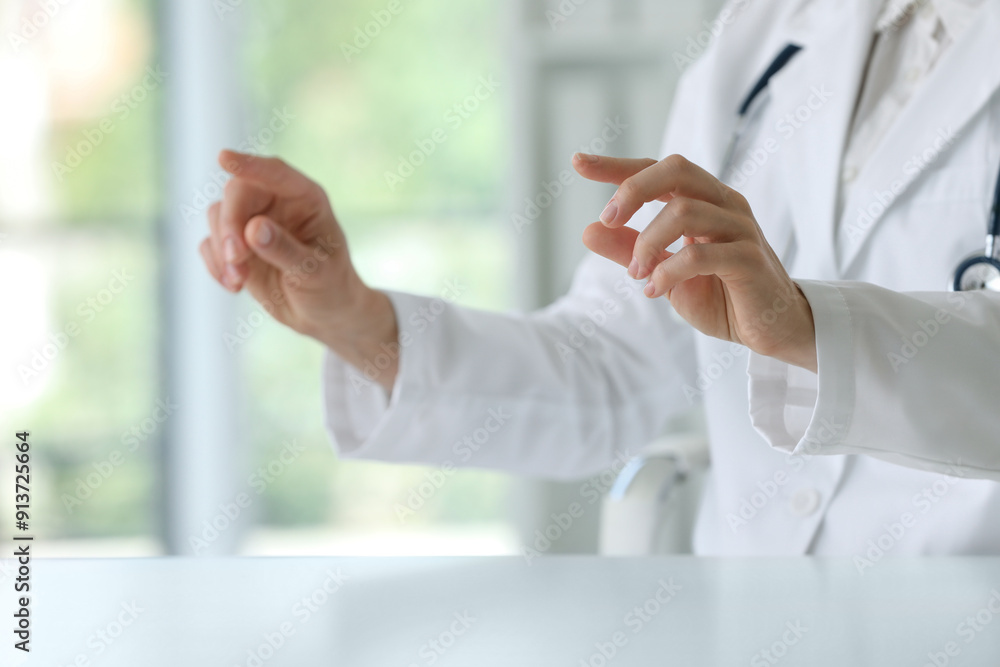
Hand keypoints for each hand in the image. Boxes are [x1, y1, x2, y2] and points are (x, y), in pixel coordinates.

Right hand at [199, 150, 398, 388]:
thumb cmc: (331, 287)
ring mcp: (252, 221)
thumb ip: (285, 250)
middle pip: (237, 194)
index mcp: (305, 198)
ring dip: (221, 250)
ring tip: (238, 282)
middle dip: (229, 225)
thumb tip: (252, 228)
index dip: (249, 165)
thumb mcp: (315, 272)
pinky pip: (209, 243)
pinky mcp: (235, 245)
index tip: (224, 159)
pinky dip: (214, 264)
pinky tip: (234, 286)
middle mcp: (276, 203)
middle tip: (234, 258)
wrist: (324, 314)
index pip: (275, 173)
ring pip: (217, 216)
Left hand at [572, 152, 817, 372]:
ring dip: (647, 244)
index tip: (578, 162)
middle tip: (609, 219)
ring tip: (636, 276)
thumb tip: (589, 231)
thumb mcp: (663, 272)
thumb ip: (630, 250)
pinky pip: (701, 254)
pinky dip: (668, 271)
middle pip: (676, 170)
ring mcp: (740, 229)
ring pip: (684, 211)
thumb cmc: (722, 295)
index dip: (617, 165)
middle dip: (633, 189)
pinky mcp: (750, 259)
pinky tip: (654, 290)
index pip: (658, 170)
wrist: (771, 329)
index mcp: (703, 201)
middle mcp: (724, 204)